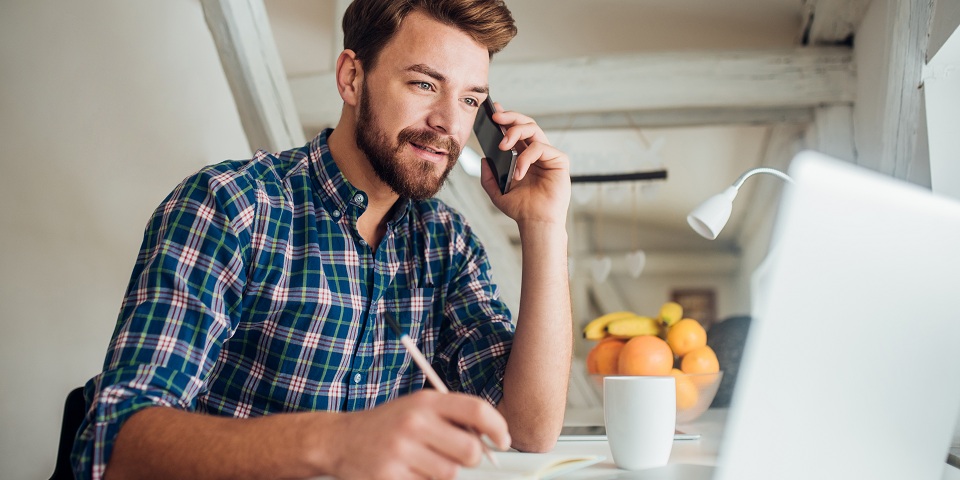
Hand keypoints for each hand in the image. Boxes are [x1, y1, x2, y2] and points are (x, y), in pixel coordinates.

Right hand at [326, 390, 510, 479]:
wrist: (339, 440)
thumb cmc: (388, 425)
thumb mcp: (417, 407)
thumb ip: (452, 417)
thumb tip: (491, 441)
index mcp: (425, 401)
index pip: (476, 409)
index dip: (497, 427)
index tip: (503, 441)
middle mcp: (414, 423)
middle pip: (470, 451)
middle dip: (471, 458)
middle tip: (458, 456)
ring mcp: (401, 451)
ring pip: (451, 474)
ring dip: (443, 473)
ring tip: (423, 462)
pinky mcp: (390, 477)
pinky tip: (408, 471)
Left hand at [480, 103, 570, 228]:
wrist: (535, 223)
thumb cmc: (521, 209)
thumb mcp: (496, 191)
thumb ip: (488, 176)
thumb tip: (484, 159)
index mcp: (524, 155)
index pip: (516, 130)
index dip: (506, 117)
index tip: (493, 110)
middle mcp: (537, 152)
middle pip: (526, 123)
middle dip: (510, 116)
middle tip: (496, 117)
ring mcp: (549, 155)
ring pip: (534, 129)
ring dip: (515, 132)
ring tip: (503, 145)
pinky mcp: (559, 160)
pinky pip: (540, 148)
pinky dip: (526, 158)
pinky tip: (519, 173)